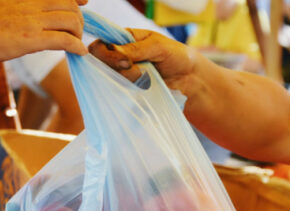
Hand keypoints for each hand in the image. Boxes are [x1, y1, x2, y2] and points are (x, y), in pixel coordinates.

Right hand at [0, 0, 88, 64]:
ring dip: (78, 32)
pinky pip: (64, 40)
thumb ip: (12, 4)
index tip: (83, 1)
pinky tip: (80, 52)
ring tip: (76, 42)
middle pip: (68, 4)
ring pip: (70, 20)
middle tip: (76, 29)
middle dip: (77, 17)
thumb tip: (22, 15)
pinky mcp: (31, 39)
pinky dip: (76, 46)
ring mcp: (31, 19)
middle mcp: (29, 1)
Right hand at [88, 29, 202, 98]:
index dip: (106, 54)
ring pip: (110, 78)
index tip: (125, 61)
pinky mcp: (128, 89)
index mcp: (124, 39)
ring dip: (127, 79)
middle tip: (137, 71)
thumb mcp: (158, 46)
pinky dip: (129, 90)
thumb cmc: (176, 56)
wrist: (190, 79)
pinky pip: (119, 91)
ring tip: (146, 78)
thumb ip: (136, 49)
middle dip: (117, 67)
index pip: (100, 45)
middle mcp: (119, 56)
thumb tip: (115, 52)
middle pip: (101, 63)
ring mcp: (122, 74)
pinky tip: (143, 87)